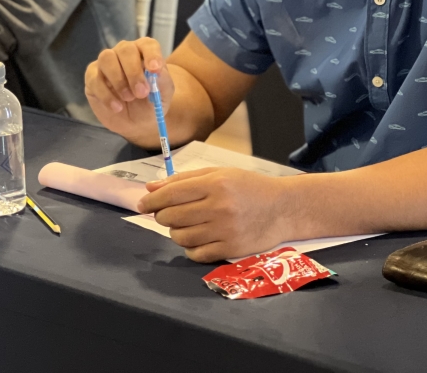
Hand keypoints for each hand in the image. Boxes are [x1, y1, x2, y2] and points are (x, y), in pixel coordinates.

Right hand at [84, 37, 173, 145]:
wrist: (135, 124)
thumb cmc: (150, 103)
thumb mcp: (163, 94)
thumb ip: (162, 81)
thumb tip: (156, 71)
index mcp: (144, 52)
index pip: (147, 45)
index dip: (151, 55)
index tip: (155, 70)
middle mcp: (124, 52)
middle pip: (125, 50)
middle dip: (134, 72)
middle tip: (141, 93)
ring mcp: (106, 63)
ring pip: (107, 58)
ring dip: (119, 80)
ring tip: (128, 98)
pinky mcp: (92, 77)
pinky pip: (95, 79)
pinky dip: (106, 95)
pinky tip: (117, 107)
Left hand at [138, 167, 290, 261]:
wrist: (283, 208)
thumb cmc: (249, 187)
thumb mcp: (219, 173)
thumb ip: (184, 179)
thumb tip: (151, 188)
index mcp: (215, 184)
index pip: (171, 194)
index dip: (151, 200)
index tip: (143, 204)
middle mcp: (219, 207)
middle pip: (172, 216)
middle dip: (162, 215)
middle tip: (167, 213)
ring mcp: (225, 230)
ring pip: (180, 236)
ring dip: (175, 232)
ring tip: (184, 225)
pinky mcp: (231, 250)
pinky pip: (196, 253)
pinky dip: (190, 247)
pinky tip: (196, 238)